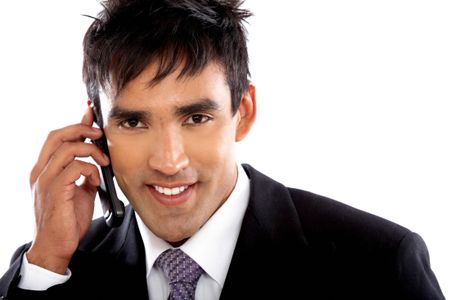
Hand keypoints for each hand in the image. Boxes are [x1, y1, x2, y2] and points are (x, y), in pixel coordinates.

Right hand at [26, 106, 109, 273]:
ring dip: (91, 150)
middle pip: (58, 135)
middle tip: (101, 134)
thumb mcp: (80, 189)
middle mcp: (41, 171)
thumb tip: (96, 155)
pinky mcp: (55, 191)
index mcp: (45, 169)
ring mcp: (45, 180)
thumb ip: (85, 170)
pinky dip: (90, 169)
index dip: (76, 123)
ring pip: (67, 148)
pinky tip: (95, 180)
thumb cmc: (68, 219)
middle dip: (82, 128)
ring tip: (104, 161)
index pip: (58, 137)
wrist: (57, 246)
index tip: (92, 112)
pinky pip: (74, 167)